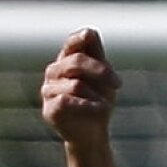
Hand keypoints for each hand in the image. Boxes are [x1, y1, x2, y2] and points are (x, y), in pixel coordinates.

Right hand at [41, 29, 121, 146]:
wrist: (92, 134)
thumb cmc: (98, 101)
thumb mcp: (103, 77)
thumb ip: (97, 55)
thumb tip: (89, 32)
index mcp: (67, 58)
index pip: (76, 40)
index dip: (90, 44)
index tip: (109, 65)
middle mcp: (54, 71)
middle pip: (78, 60)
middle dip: (102, 72)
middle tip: (117, 84)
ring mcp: (48, 89)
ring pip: (75, 84)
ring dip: (96, 95)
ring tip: (106, 105)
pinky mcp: (49, 109)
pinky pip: (66, 101)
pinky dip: (87, 105)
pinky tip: (99, 109)